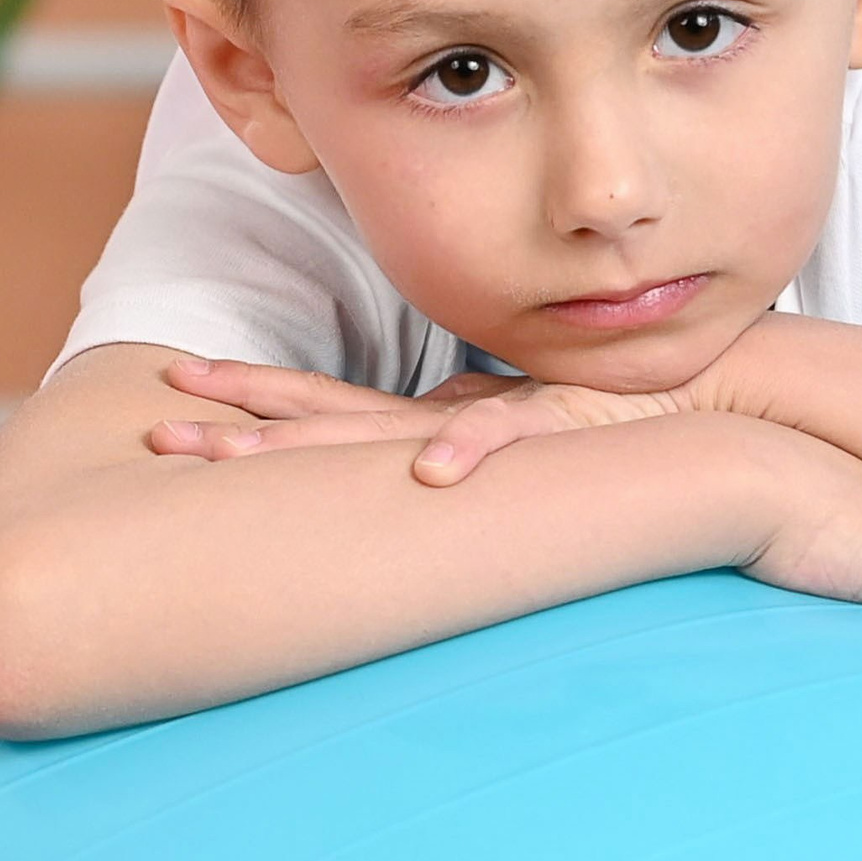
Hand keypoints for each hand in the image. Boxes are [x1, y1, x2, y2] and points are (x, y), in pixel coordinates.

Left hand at [147, 356, 692, 485]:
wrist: (703, 385)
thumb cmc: (609, 417)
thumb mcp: (517, 433)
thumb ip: (464, 439)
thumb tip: (417, 467)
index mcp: (429, 418)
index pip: (317, 409)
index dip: (245, 405)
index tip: (170, 398)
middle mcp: (443, 417)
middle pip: (321, 422)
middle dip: (236, 424)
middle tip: (157, 427)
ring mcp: (491, 419)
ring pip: (381, 435)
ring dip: (308, 445)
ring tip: (236, 456)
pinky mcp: (555, 424)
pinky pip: (505, 442)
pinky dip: (468, 453)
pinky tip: (431, 474)